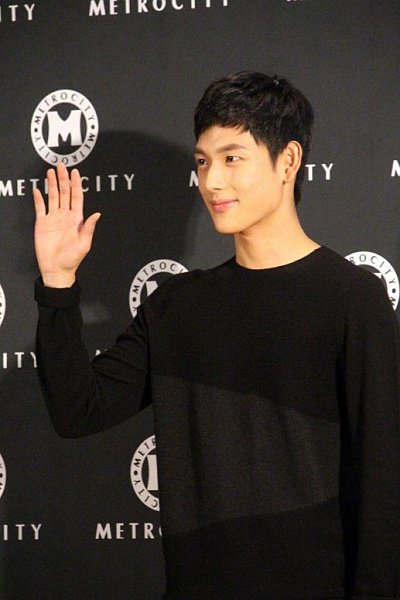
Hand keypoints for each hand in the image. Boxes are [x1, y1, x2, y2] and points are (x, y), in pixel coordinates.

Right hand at [33, 163, 100, 287]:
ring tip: (50, 172)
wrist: (57, 269)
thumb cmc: (72, 259)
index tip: (76, 172)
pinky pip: (40, 208)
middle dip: (63, 179)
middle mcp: (65, 216)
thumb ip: (89, 228)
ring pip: (52, 197)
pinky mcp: (41, 224)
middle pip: (64, 193)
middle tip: (61, 165)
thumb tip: (97, 214)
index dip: (76, 184)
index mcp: (76, 219)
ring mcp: (53, 219)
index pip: (76, 197)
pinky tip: (37, 189)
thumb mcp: (85, 244)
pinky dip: (38, 198)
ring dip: (52, 184)